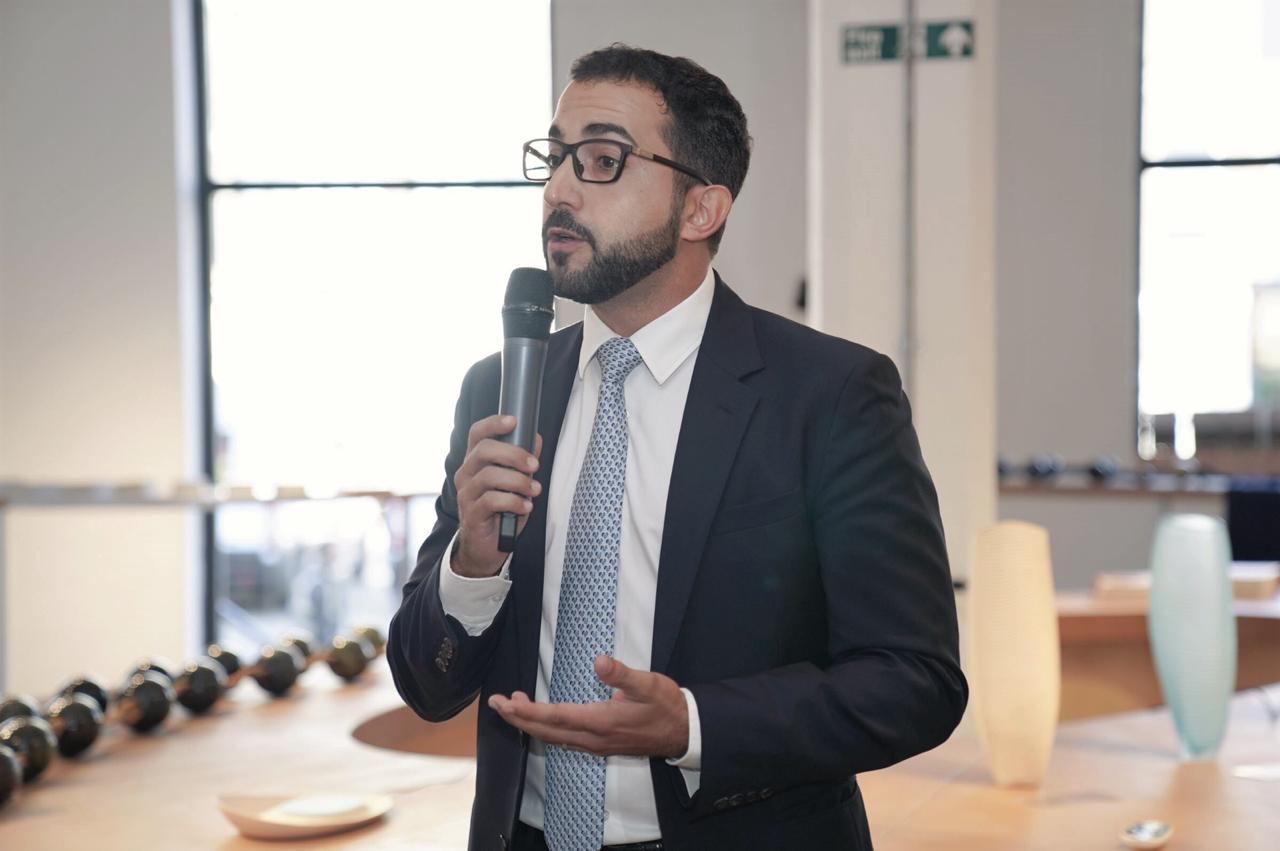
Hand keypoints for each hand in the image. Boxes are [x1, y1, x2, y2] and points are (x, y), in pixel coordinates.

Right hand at [452, 414, 542, 577]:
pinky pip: (492, 501)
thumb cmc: (501, 511)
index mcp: (476, 462)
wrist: (485, 548)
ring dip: (519, 481)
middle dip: (514, 454)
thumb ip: (523, 462)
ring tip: (535, 491)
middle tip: (535, 465)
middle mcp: (466, 474)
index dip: (493, 423)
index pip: (477, 434)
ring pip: (489, 476)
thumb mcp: (516, 483)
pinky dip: (514, 502)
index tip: (514, 421)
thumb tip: (536, 439)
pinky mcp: (471, 514)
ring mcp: (466, 494)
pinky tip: (525, 507)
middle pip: (484, 450)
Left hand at [487, 656, 689, 758]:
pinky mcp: (599, 744)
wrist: (684, 732)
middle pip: (546, 731)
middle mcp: (593, 738)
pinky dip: (545, 729)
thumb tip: (599, 661)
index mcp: (601, 722)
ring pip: (553, 737)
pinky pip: (563, 740)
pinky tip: (540, 720)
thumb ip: (621, 674)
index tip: (506, 702)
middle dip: (517, 718)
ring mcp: (595, 744)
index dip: (528, 711)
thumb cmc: (666, 706)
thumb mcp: (648, 684)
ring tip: (510, 707)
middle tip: (494, 703)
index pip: (555, 717)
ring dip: (529, 723)